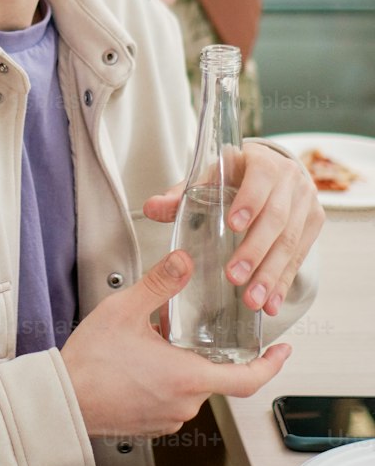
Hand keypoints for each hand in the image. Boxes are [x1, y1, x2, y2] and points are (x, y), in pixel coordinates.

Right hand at [61, 250, 291, 436]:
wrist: (59, 402)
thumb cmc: (89, 365)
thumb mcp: (125, 311)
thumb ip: (160, 284)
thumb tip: (183, 261)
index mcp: (189, 378)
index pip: (249, 378)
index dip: (272, 364)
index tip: (282, 350)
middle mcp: (184, 404)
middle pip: (212, 374)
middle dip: (200, 350)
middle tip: (176, 329)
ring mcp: (167, 418)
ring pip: (188, 387)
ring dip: (179, 365)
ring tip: (149, 344)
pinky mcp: (149, 425)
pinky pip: (169, 400)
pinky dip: (163, 381)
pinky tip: (138, 365)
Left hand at [143, 142, 323, 317]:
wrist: (273, 173)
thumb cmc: (235, 176)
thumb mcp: (209, 179)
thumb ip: (181, 195)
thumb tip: (151, 208)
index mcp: (264, 161)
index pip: (261, 178)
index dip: (249, 201)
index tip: (233, 224)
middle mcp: (291, 180)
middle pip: (277, 218)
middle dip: (255, 250)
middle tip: (233, 276)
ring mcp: (306, 203)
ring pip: (290, 242)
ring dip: (271, 274)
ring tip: (252, 300)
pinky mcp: (313, 224)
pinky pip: (299, 258)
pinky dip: (283, 283)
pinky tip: (271, 304)